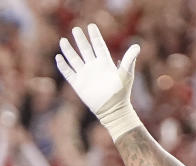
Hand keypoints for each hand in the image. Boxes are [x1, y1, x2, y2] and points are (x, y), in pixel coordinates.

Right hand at [56, 24, 141, 140]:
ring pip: (74, 59)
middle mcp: (94, 67)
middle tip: (76, 29)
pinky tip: (58, 57)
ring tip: (63, 40)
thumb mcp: (126, 74)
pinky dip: (63, 66)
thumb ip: (129, 59)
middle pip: (85, 50)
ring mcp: (85, 75)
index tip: (91, 26)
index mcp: (105, 63)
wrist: (112, 110)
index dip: (95, 36)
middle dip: (80, 39)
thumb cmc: (121, 92)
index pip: (98, 46)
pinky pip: (68, 73)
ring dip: (68, 50)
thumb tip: (137, 46)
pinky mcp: (78, 84)